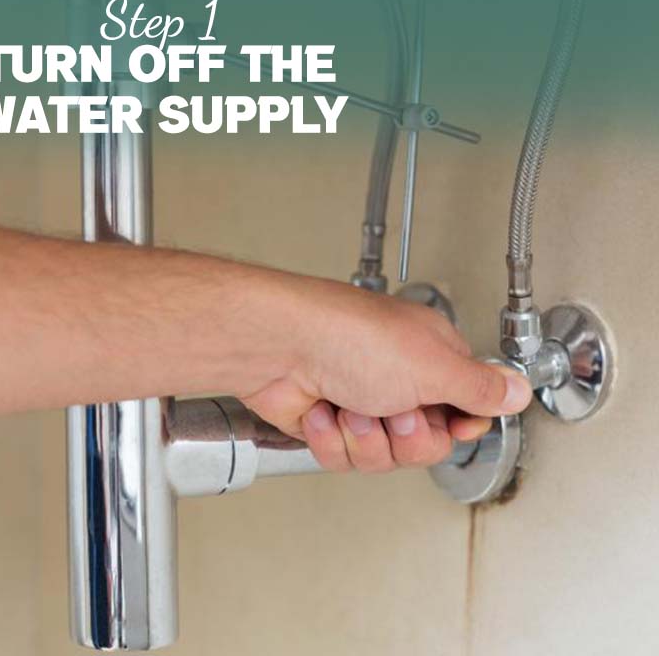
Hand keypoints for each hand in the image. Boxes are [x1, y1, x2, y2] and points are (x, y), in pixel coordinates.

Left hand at [239, 277, 531, 472]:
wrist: (276, 345)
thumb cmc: (347, 336)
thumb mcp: (433, 365)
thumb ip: (481, 388)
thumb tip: (518, 390)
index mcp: (430, 358)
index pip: (467, 411)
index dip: (461, 427)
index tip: (452, 423)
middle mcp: (396, 380)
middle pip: (427, 445)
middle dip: (406, 436)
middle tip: (392, 408)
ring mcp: (359, 402)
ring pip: (383, 457)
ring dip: (364, 436)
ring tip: (348, 404)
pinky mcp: (325, 423)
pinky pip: (342, 458)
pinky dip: (329, 439)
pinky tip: (320, 411)